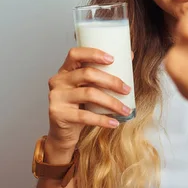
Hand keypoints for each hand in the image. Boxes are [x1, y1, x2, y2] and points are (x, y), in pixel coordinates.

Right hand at [45, 47, 132, 161]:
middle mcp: (58, 81)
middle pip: (87, 74)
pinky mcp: (59, 114)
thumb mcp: (87, 88)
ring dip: (112, 102)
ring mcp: (57, 97)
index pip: (75, 54)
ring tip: (125, 110)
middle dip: (111, 81)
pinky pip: (85, 116)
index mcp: (65, 70)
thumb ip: (102, 74)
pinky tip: (114, 122)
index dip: (93, 54)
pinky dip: (103, 120)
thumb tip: (130, 56)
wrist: (62, 133)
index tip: (112, 59)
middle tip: (127, 89)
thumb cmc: (78, 107)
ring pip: (89, 94)